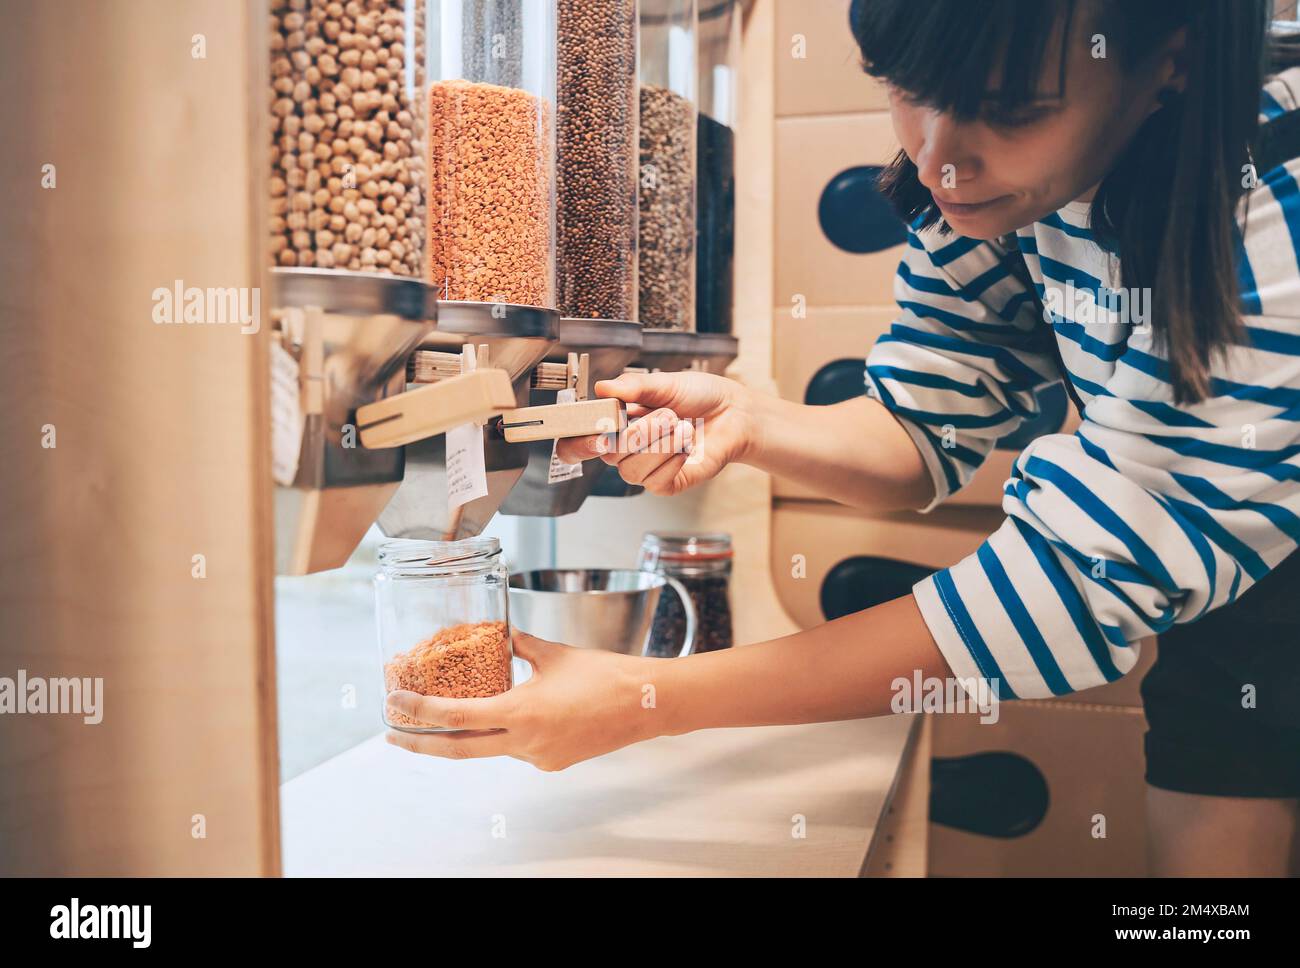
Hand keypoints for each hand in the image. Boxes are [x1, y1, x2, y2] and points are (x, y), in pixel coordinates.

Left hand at [384, 632, 668, 771]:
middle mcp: (525, 742)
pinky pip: (515, 748)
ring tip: (447, 716)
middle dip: (420, 743)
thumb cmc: (605, 676)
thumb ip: (518, 645)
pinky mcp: (552, 762)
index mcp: (522, 713)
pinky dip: (501, 733)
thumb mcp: (553, 654)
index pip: (457, 717)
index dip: (420, 713)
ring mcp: (538, 757)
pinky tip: (505, 715)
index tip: (395, 704)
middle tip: (392, 733)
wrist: (645, 704)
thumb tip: (497, 635)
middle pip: (458, 749)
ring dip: (464, 734)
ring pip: (489, 747)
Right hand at [553, 371, 756, 495]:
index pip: (578, 444)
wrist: (734, 411)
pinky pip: (655, 483)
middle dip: (638, 432)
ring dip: (660, 444)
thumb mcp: (665, 383)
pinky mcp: (669, 483)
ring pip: (631, 470)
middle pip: (608, 454)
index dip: (575, 444)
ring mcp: (647, 469)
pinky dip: (672, 460)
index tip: (591, 433)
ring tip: (683, 426)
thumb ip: (634, 387)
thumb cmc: (699, 396)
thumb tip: (603, 388)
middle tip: (666, 414)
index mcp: (617, 424)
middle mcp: (627, 450)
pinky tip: (687, 445)